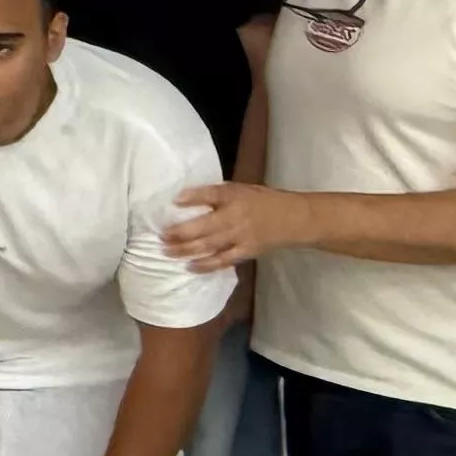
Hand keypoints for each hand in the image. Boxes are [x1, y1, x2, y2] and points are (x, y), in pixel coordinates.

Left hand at [165, 181, 298, 271]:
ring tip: (167, 252)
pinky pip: (223, 260)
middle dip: (181, 232)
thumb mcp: (241, 189)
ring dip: (186, 250)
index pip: (213, 193)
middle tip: (160, 236)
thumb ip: (217, 193)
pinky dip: (206, 265)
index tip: (174, 201)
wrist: (294, 219)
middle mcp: (236, 216)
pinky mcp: (246, 251)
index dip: (193, 197)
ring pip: (209, 245)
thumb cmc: (262, 201)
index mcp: (235, 196)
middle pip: (205, 225)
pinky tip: (190, 267)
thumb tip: (184, 197)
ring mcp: (241, 236)